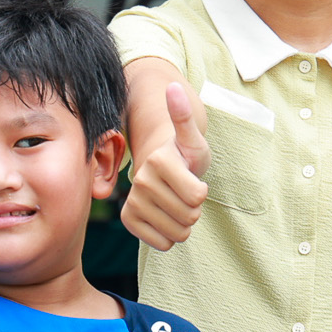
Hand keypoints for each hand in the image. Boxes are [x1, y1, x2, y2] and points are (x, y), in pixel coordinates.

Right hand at [121, 81, 211, 251]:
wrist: (159, 168)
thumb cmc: (183, 153)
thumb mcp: (192, 138)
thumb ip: (184, 117)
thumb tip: (173, 87)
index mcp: (158, 160)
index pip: (197, 197)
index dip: (202, 192)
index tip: (193, 178)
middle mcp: (141, 181)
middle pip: (189, 216)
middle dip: (194, 208)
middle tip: (184, 192)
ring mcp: (133, 201)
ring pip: (178, 234)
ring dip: (183, 223)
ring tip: (176, 203)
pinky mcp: (129, 220)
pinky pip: (162, 244)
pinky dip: (169, 235)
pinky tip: (165, 217)